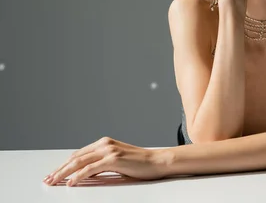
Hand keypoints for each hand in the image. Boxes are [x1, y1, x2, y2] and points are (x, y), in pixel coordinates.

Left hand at [42, 137, 164, 186]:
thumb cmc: (140, 164)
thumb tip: (84, 175)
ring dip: (64, 173)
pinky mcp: (113, 159)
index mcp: (104, 143)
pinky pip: (90, 169)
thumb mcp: (117, 162)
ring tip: (54, 181)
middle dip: (59, 169)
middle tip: (48, 179)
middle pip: (75, 157)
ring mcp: (109, 150)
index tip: (54, 174)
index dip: (64, 165)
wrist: (157, 161)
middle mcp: (105, 144)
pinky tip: (71, 182)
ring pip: (79, 162)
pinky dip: (78, 176)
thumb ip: (101, 165)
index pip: (78, 154)